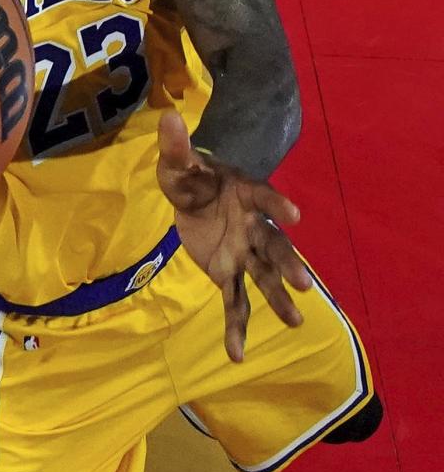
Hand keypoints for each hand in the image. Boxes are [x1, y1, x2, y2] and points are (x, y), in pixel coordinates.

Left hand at [156, 110, 311, 361]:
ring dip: (278, 298)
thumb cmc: (191, 175)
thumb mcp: (177, 163)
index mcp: (246, 193)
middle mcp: (253, 225)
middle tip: (304, 283)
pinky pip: (235, 302)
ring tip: (295, 321)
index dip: (278, 204)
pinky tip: (237, 355)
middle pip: (274, 246)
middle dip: (288, 263)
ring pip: (264, 277)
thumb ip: (175, 146)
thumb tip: (166, 116)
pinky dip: (236, 328)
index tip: (294, 215)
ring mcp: (243, 253)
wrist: (191, 197)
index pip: (265, 196)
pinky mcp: (227, 273)